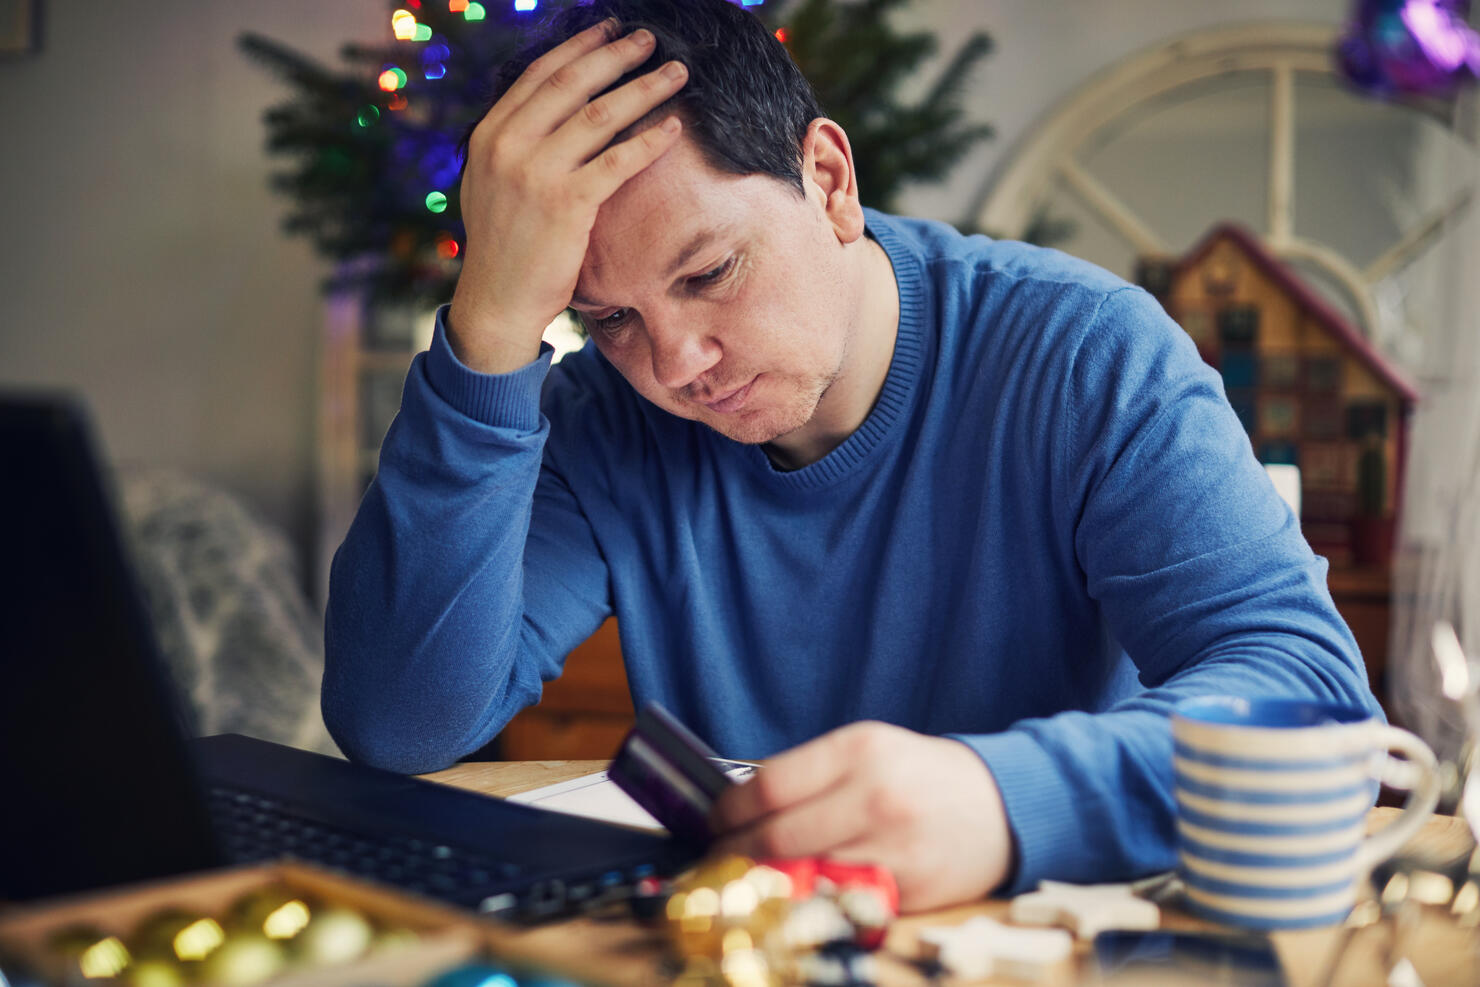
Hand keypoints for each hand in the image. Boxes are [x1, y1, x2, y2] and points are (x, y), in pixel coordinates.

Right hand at [448, 20, 688, 372]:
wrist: (498, 299)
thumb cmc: (504, 245)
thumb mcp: (491, 182)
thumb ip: (514, 144)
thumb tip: (548, 110)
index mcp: (489, 134)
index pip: (540, 74)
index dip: (580, 47)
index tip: (609, 29)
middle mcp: (507, 145)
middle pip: (573, 83)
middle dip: (617, 55)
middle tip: (650, 39)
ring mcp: (535, 172)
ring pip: (600, 115)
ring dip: (644, 88)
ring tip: (676, 73)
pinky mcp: (566, 203)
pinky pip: (618, 160)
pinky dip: (649, 140)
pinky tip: (673, 128)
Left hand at [709, 721, 1014, 911]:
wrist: (1000, 807)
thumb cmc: (919, 775)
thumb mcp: (868, 750)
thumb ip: (809, 775)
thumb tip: (740, 805)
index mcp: (859, 750)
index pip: (769, 786)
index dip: (728, 811)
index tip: (714, 821)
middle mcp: (875, 796)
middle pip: (777, 838)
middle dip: (735, 852)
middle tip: (717, 857)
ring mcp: (892, 847)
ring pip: (802, 876)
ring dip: (764, 883)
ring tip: (746, 878)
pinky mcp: (906, 890)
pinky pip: (837, 901)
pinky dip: (808, 901)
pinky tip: (794, 895)